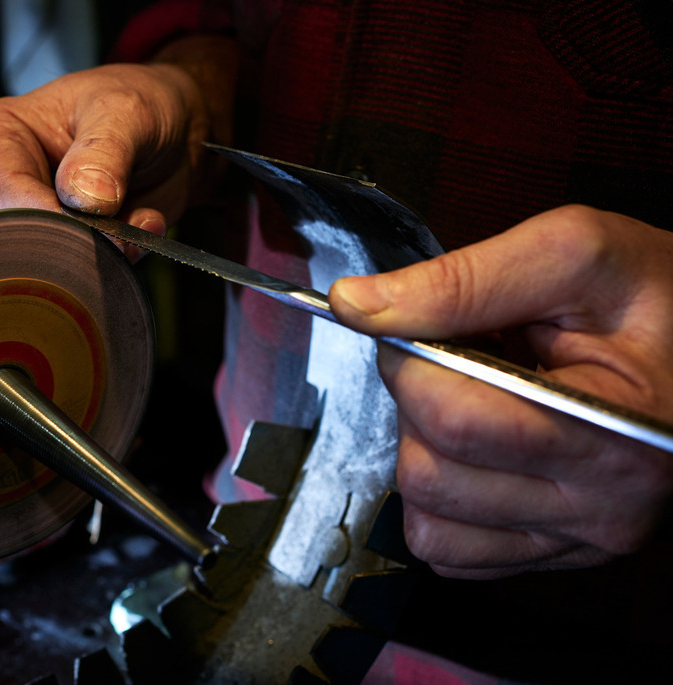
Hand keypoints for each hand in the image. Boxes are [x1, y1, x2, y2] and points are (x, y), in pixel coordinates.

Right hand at [0, 37, 236, 258]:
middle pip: (14, 237)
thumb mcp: (126, 112)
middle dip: (75, 242)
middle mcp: (0, 184)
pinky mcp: (60, 249)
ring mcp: (28, 221)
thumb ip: (103, 152)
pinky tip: (144, 223)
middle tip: (123, 227)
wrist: (175, 132)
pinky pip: (82, 273)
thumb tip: (85, 198)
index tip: (89, 221)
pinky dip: (124, 257)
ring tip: (140, 214)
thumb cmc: (137, 106)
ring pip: (47, 263)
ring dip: (105, 251)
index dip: (43, 215)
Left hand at [328, 205, 672, 578]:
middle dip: (416, 405)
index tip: (419, 329)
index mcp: (614, 429)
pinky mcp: (555, 554)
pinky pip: (448, 551)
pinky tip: (476, 451)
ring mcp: (579, 539)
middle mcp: (603, 505)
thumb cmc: (656, 298)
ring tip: (474, 403)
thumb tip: (357, 305)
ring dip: (424, 452)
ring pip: (428, 521)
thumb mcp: (571, 255)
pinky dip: (439, 501)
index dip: (409, 363)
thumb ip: (460, 281)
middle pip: (431, 474)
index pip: (454, 420)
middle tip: (452, 363)